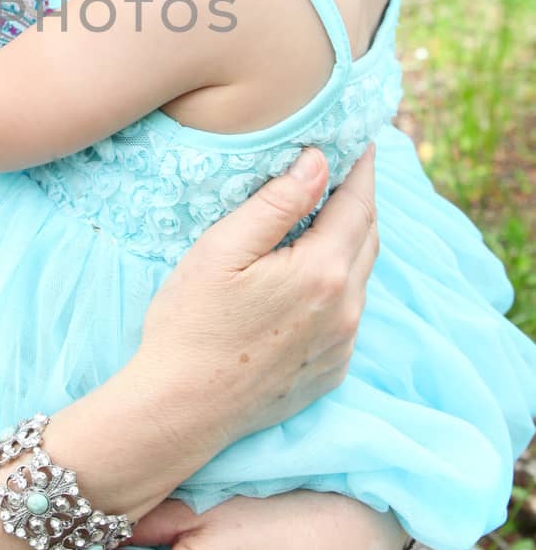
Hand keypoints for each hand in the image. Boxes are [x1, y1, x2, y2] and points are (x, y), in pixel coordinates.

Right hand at [130, 147, 376, 456]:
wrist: (182, 408)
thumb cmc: (191, 323)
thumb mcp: (223, 249)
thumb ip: (277, 202)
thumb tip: (318, 161)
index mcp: (324, 271)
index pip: (358, 204)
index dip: (361, 168)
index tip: (360, 140)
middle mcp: (346, 309)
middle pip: (369, 237)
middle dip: (361, 199)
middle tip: (348, 168)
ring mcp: (342, 345)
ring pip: (362, 277)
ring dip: (352, 240)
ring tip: (330, 213)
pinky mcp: (331, 371)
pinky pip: (349, 314)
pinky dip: (341, 283)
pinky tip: (312, 275)